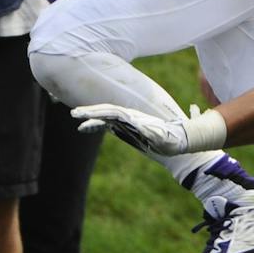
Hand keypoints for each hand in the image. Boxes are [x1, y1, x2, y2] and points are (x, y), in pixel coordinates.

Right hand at [72, 103, 190, 154]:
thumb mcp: (162, 137)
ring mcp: (128, 121)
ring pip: (106, 117)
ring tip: (77, 119)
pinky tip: (85, 129)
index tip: (85, 113)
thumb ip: (152, 132)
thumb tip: (141, 128)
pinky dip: (96, 126)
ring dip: (92, 117)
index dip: (98, 112)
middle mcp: (130, 117)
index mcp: (135, 118)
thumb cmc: (171, 140)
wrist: (179, 141)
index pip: (113, 112)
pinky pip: (108, 125)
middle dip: (90, 112)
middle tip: (74, 113)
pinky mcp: (127, 128)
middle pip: (107, 111)